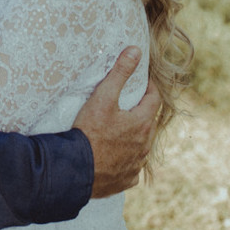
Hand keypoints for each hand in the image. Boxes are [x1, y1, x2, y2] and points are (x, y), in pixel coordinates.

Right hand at [72, 47, 158, 197]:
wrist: (76, 170)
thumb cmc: (89, 132)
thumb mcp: (103, 97)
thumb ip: (120, 72)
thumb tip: (135, 50)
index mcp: (142, 124)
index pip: (154, 99)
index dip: (149, 87)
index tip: (142, 81)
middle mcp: (145, 146)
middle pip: (149, 122)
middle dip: (142, 111)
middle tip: (129, 103)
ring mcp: (136, 164)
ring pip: (142, 146)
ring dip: (135, 136)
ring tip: (120, 128)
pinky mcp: (126, 179)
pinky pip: (132, 166)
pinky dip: (127, 159)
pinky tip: (115, 155)